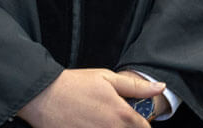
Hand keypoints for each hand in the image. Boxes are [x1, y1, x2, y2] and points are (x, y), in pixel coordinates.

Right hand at [17, 69, 163, 127]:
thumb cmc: (74, 84)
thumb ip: (136, 86)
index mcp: (122, 115)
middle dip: (125, 127)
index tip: (132, 119)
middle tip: (110, 117)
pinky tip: (86, 124)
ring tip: (96, 119)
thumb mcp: (107, 78)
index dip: (140, 123)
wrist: (42, 95)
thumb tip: (160, 87)